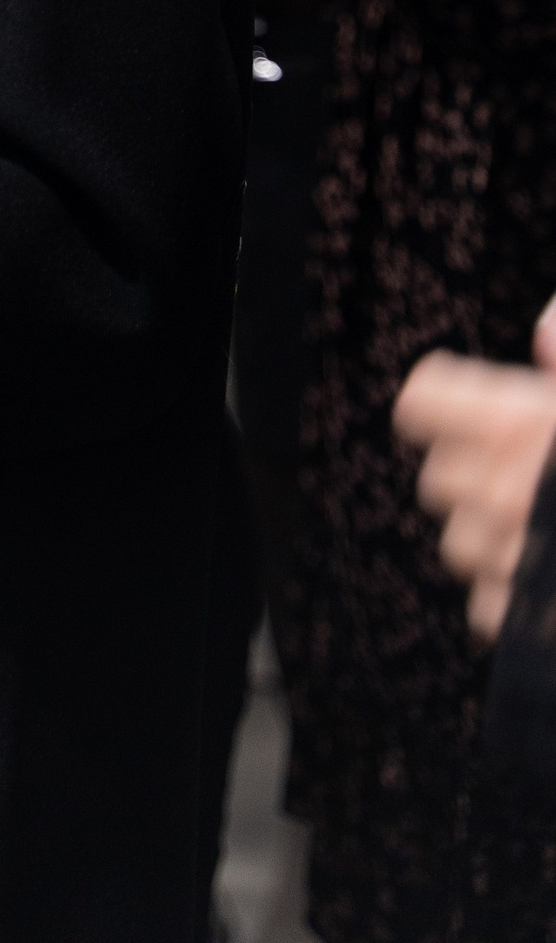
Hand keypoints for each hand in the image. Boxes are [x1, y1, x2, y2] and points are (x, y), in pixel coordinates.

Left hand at [393, 314, 555, 639]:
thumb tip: (542, 338)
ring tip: (541, 523)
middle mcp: (507, 492)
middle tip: (523, 465)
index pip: (424, 401)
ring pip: (459, 543)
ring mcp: (518, 562)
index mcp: (520, 424)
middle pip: (439, 477)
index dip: (446, 399)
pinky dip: (514, 595)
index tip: (468, 403)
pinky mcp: (533, 628)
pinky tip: (554, 576)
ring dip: (491, 533)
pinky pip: (490, 607)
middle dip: (473, 469)